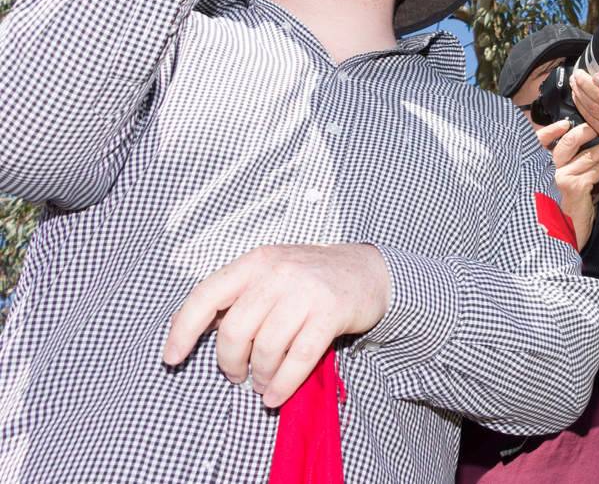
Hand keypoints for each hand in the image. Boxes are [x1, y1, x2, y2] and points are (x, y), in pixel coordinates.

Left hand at [163, 243, 390, 407]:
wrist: (369, 271)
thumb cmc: (312, 279)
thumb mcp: (271, 274)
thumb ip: (239, 297)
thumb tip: (196, 331)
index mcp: (256, 261)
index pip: (206, 295)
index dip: (182, 330)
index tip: (172, 358)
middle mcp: (278, 272)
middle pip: (235, 329)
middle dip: (229, 362)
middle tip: (236, 375)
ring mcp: (307, 291)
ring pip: (267, 347)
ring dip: (260, 376)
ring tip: (262, 383)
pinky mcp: (331, 312)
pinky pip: (299, 358)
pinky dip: (283, 384)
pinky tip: (276, 395)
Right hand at [537, 119, 598, 249]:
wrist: (564, 234)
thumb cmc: (564, 207)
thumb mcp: (559, 184)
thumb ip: (564, 165)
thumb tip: (580, 141)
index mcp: (540, 167)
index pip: (539, 142)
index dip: (550, 131)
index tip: (565, 123)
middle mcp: (547, 171)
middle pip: (567, 144)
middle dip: (585, 132)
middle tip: (598, 126)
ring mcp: (560, 178)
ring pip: (588, 155)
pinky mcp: (575, 187)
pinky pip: (596, 169)